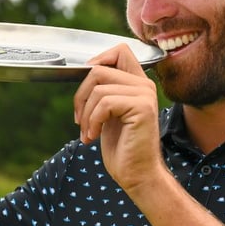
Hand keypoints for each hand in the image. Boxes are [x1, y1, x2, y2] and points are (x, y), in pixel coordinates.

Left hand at [73, 44, 166, 194]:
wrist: (137, 175)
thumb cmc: (122, 149)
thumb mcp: (108, 114)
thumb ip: (103, 92)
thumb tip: (85, 71)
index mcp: (137, 84)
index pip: (118, 50)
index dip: (97, 61)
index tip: (86, 90)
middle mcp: (144, 85)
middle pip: (99, 69)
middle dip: (81, 95)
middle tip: (80, 120)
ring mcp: (144, 94)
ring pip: (98, 87)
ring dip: (85, 114)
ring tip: (88, 133)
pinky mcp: (142, 107)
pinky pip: (104, 103)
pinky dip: (92, 121)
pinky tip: (94, 137)